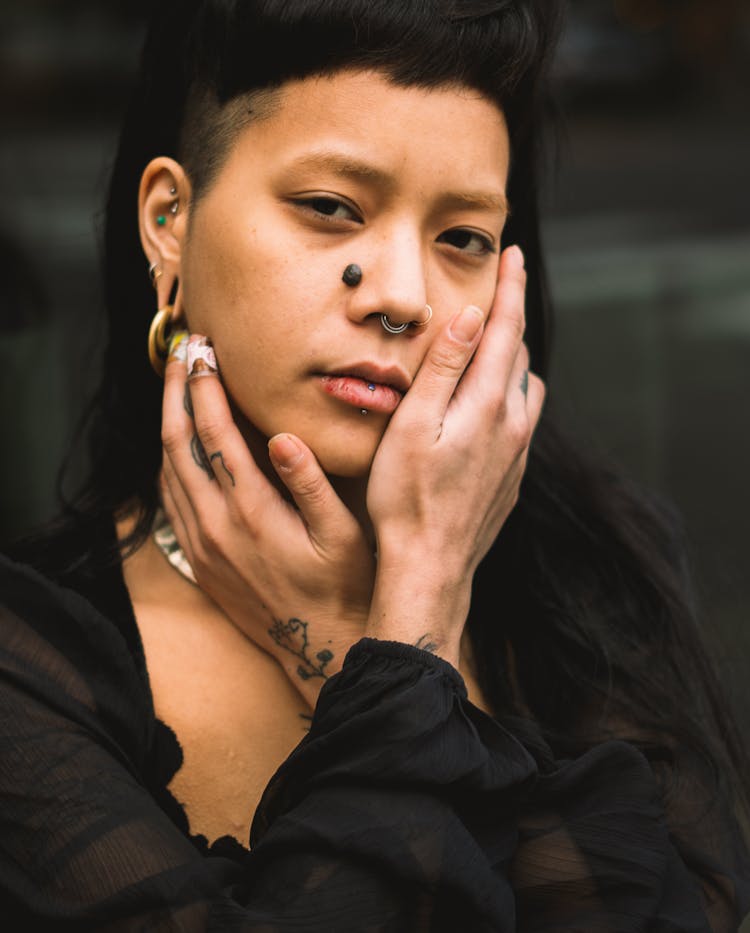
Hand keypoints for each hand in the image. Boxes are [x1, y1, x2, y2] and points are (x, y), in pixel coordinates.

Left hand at [159, 338, 374, 705]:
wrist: (319, 648)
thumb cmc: (343, 586)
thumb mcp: (342, 535)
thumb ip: (311, 484)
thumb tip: (284, 436)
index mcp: (251, 511)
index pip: (215, 434)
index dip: (206, 387)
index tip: (205, 351)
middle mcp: (215, 525)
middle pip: (177, 444)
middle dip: (176, 391)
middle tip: (182, 352)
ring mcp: (201, 544)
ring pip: (167, 470)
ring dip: (168, 422)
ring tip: (177, 384)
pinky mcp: (198, 559)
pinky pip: (170, 499)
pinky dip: (169, 460)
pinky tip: (179, 442)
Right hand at [365, 245, 544, 667]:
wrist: (430, 569)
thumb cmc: (406, 498)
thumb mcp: (413, 425)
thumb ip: (443, 369)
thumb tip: (469, 317)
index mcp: (488, 405)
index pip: (507, 329)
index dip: (510, 287)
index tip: (513, 254)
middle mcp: (513, 424)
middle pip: (519, 354)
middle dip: (509, 317)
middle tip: (495, 290)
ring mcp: (518, 453)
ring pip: (524, 387)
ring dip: (510, 359)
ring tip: (487, 345)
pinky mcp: (513, 477)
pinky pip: (521, 419)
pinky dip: (507, 394)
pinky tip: (484, 404)